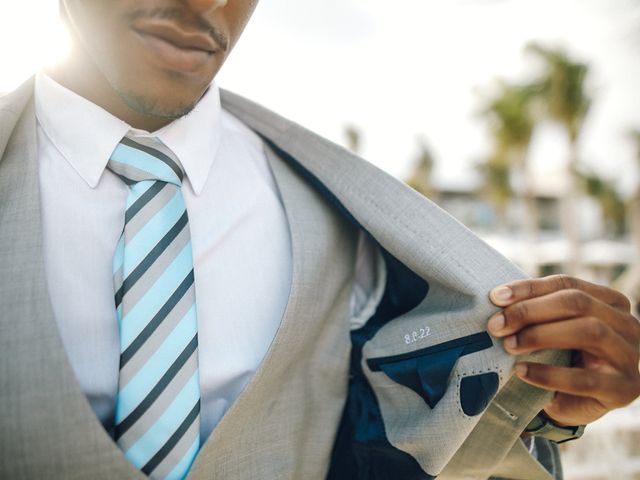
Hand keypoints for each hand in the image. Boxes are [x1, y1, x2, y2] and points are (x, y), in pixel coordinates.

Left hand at [487, 275, 639, 425]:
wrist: (577, 402)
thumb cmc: (562, 355)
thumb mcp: (553, 328)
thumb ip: (536, 310)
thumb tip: (499, 298)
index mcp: (610, 301)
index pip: (567, 284)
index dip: (529, 288)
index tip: (495, 297)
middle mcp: (626, 324)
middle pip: (577, 303)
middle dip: (530, 311)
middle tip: (497, 324)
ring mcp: (629, 356)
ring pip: (590, 331)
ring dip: (541, 336)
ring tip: (509, 345)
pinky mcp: (623, 389)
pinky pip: (584, 379)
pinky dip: (549, 374)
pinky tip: (522, 372)